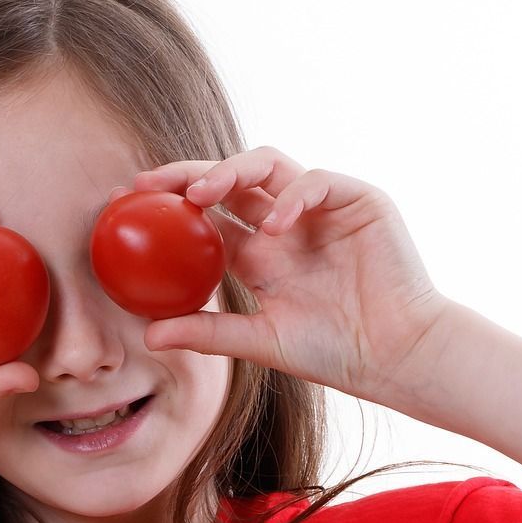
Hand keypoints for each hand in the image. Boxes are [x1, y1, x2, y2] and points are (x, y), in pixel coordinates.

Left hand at [120, 146, 453, 406]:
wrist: (397, 356)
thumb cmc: (336, 353)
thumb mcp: (261, 341)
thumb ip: (208, 332)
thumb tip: (148, 335)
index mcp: (260, 254)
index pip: (206, 216)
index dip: (167, 206)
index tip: (124, 205)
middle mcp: (285, 224)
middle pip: (230, 181)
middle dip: (187, 176)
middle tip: (150, 185)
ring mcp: (321, 209)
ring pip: (268, 166)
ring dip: (230, 171)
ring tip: (201, 194)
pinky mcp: (358, 201)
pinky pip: (316, 182)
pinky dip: (292, 197)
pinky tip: (275, 224)